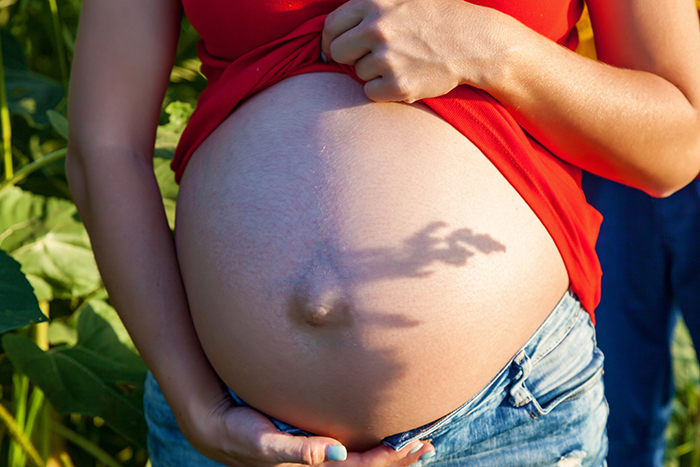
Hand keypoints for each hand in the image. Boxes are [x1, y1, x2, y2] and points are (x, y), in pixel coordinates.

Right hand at [180, 389, 433, 466]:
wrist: (218, 430)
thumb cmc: (240, 434)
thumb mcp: (264, 442)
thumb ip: (297, 450)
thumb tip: (337, 452)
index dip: (389, 459)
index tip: (414, 443)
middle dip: (399, 459)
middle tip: (428, 443)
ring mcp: (319, 459)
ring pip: (364, 462)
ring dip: (391, 455)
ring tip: (419, 444)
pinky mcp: (315, 448)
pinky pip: (353, 451)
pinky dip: (373, 446)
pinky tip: (385, 436)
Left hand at [321, 0, 505, 102]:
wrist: (474, 42)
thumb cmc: (439, 16)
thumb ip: (372, 5)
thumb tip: (337, 24)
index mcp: (374, 1)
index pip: (331, 25)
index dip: (329, 40)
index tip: (333, 50)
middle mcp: (377, 28)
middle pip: (339, 52)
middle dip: (350, 57)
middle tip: (371, 58)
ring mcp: (387, 58)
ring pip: (357, 73)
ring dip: (373, 73)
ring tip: (400, 62)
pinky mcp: (398, 84)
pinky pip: (371, 93)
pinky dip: (383, 90)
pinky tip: (403, 78)